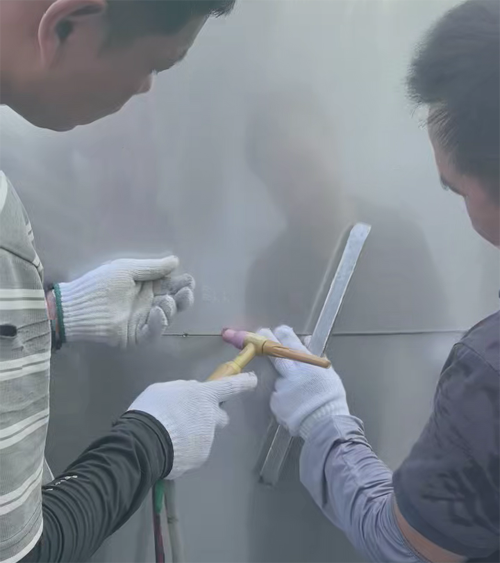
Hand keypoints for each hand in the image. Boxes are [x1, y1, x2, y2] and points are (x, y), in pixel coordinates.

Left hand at [55, 256, 194, 347]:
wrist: (77, 305)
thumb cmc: (99, 283)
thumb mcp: (126, 269)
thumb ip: (152, 267)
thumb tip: (176, 261)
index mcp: (147, 287)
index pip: (170, 285)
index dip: (182, 283)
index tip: (189, 280)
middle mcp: (148, 304)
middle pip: (173, 302)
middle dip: (183, 297)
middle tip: (186, 291)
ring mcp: (143, 320)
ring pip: (167, 317)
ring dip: (172, 309)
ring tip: (168, 301)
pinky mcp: (136, 336)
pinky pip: (153, 332)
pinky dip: (159, 324)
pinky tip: (157, 312)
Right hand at [129, 374, 257, 478]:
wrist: (144, 441)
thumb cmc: (152, 409)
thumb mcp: (165, 389)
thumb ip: (184, 390)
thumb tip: (193, 392)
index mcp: (203, 395)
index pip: (230, 386)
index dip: (243, 382)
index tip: (254, 379)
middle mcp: (211, 416)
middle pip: (221, 416)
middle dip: (212, 417)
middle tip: (193, 420)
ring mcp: (208, 438)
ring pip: (205, 435)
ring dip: (194, 435)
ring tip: (171, 438)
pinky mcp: (201, 457)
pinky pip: (195, 451)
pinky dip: (187, 451)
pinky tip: (170, 449)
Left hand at [259, 325, 348, 439]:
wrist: (325, 425)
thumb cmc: (330, 399)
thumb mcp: (329, 374)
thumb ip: (316, 358)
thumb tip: (307, 341)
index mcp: (307, 365)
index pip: (292, 343)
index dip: (284, 335)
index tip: (279, 330)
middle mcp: (292, 374)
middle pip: (276, 353)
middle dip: (268, 341)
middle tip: (262, 332)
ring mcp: (282, 388)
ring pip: (279, 378)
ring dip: (285, 381)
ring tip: (300, 394)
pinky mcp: (276, 402)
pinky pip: (278, 395)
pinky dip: (284, 397)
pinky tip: (295, 404)